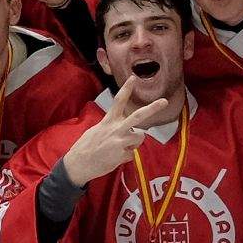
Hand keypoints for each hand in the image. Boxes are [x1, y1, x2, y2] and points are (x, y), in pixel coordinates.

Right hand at [60, 90, 178, 187]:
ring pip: (140, 137)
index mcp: (108, 121)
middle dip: (152, 108)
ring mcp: (120, 142)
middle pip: (138, 116)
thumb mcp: (96, 131)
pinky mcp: (122, 154)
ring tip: (120, 148)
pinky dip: (125, 157)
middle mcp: (116, 129)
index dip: (126, 89)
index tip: (133, 78)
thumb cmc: (86, 147)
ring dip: (134, 142)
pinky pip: (132, 154)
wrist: (78, 164)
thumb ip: (112, 127)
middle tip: (164, 101)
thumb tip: (125, 131)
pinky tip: (114, 158)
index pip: (118, 102)